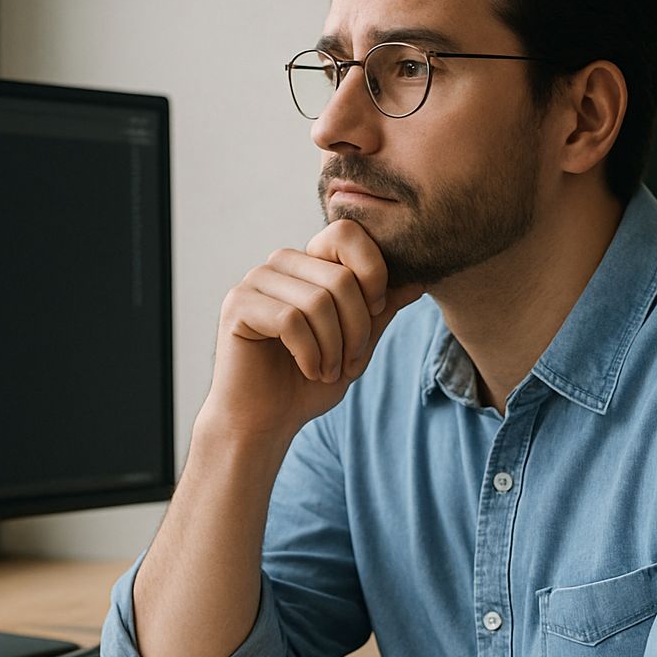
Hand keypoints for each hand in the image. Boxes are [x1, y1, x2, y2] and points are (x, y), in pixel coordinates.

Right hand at [200, 219, 422, 438]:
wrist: (265, 422)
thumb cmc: (308, 383)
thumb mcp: (358, 345)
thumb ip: (381, 309)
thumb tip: (418, 280)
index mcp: (309, 263)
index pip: (346, 234)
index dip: (373, 273)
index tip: (375, 312)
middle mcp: (280, 264)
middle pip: (340, 276)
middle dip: (357, 328)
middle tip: (349, 363)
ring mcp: (256, 281)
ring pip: (318, 300)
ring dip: (334, 347)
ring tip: (327, 371)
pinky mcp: (238, 305)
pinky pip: (290, 321)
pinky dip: (310, 354)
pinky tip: (309, 371)